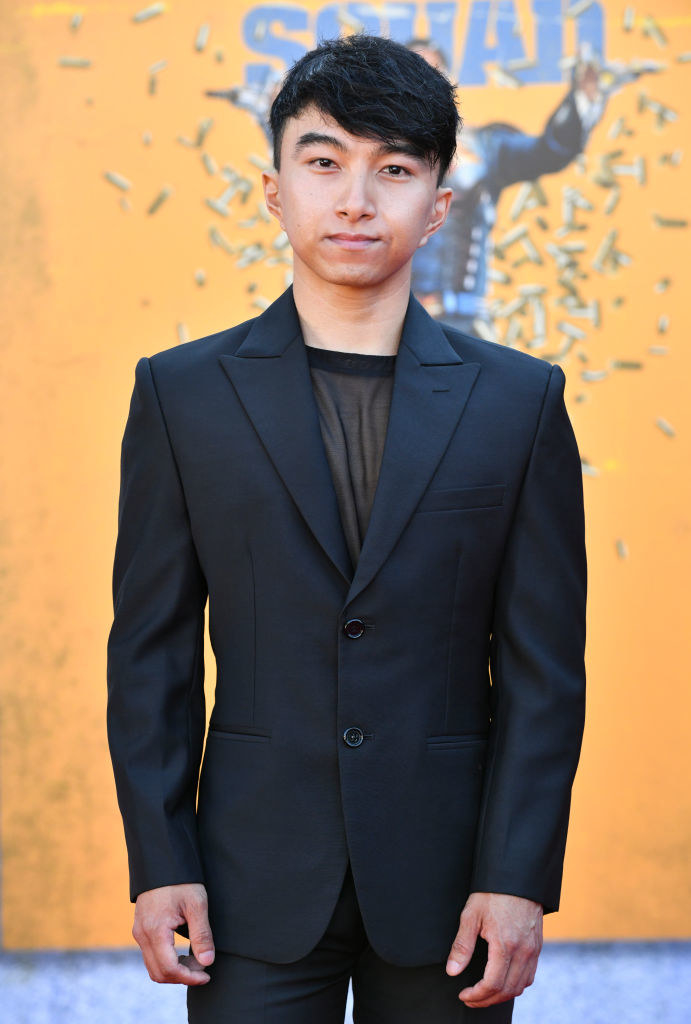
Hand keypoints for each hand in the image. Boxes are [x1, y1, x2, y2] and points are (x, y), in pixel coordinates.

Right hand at [132, 883, 214, 985]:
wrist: (162, 860)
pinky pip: (151, 956)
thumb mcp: (196, 904)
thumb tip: (207, 962)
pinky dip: (167, 962)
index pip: (169, 969)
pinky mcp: (140, 929)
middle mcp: (142, 935)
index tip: (206, 975)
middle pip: (159, 973)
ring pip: (153, 967)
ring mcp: (139, 932)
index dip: (189, 978)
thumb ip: (202, 935)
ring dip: (174, 970)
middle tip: (203, 968)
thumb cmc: (181, 880)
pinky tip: (183, 953)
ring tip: (196, 960)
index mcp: (155, 930)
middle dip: (182, 977)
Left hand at [446, 891, 542, 1007]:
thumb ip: (462, 946)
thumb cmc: (492, 892)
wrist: (517, 876)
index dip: (477, 995)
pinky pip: (530, 975)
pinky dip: (516, 984)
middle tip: (470, 998)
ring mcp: (533, 949)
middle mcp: (523, 951)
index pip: (492, 984)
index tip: (464, 994)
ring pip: (521, 986)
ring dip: (502, 995)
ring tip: (484, 993)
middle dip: (487, 1000)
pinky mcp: (538, 945)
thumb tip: (452, 971)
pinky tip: (503, 980)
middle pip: (507, 990)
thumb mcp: (471, 915)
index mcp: (505, 945)